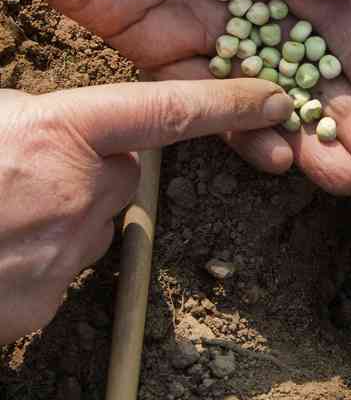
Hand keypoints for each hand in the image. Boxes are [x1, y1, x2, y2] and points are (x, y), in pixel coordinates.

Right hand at [0, 79, 295, 343]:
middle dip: (91, 169)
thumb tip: (68, 126)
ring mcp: (62, 252)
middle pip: (122, 173)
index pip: (167, 112)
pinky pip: (61, 270)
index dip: (228, 103)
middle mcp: (77, 194)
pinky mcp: (43, 302)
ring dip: (60, 215)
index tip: (276, 97)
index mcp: (59, 136)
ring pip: (91, 222)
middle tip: (24, 172)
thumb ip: (38, 116)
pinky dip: (34, 261)